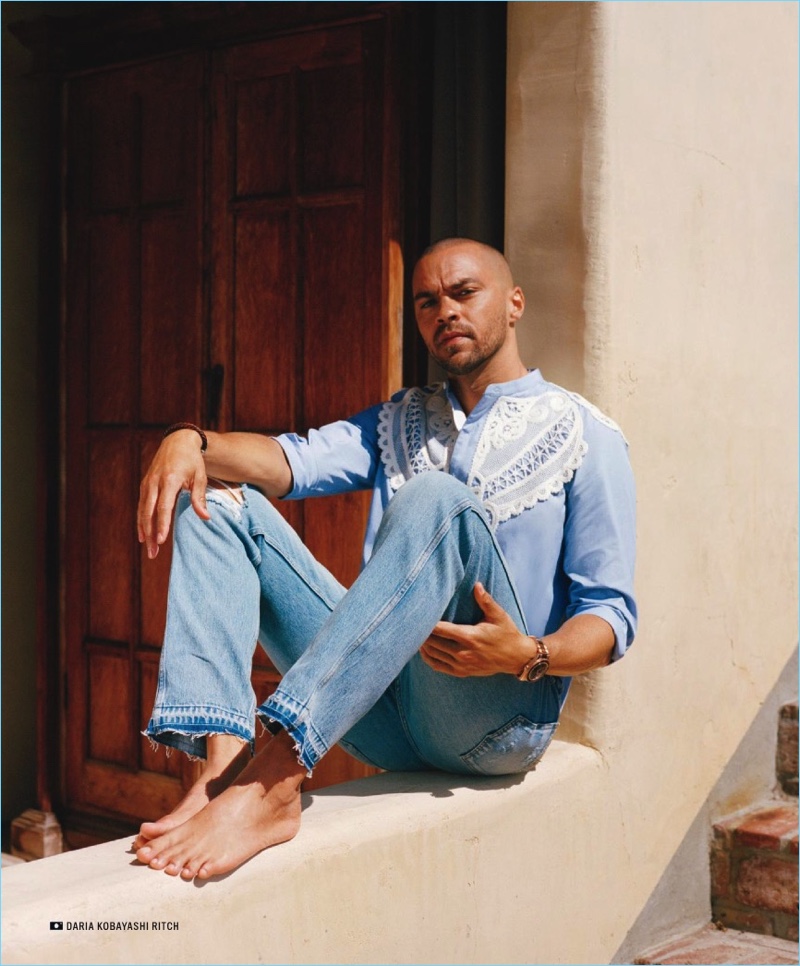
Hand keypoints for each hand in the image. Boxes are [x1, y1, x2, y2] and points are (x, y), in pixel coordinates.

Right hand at [137, 430, 209, 558]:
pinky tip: (143, 534)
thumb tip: (206, 518)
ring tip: (149, 549)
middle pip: (149, 512)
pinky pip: (141, 505)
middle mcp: (155, 482)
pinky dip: (141, 520)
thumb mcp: (200, 477)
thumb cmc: (192, 460)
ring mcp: (148, 483)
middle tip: (153, 553)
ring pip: (142, 510)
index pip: (164, 506)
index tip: (161, 540)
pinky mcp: (145, 484)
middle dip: (150, 534)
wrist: (178, 441)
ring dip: (144, 530)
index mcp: (170, 479)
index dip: (162, 524)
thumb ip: (199, 498)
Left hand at [419, 583, 531, 677]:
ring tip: (415, 634)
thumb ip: (485, 601)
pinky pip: (439, 666)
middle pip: (433, 642)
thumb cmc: (507, 633)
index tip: (419, 615)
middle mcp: (464, 652)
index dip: (428, 623)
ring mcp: (462, 664)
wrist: (516, 658)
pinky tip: (424, 650)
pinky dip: (428, 658)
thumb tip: (476, 585)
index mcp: (470, 637)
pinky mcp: (462, 672)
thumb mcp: (498, 616)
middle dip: (422, 633)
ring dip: (423, 645)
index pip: (441, 629)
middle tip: (412, 623)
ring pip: (433, 655)